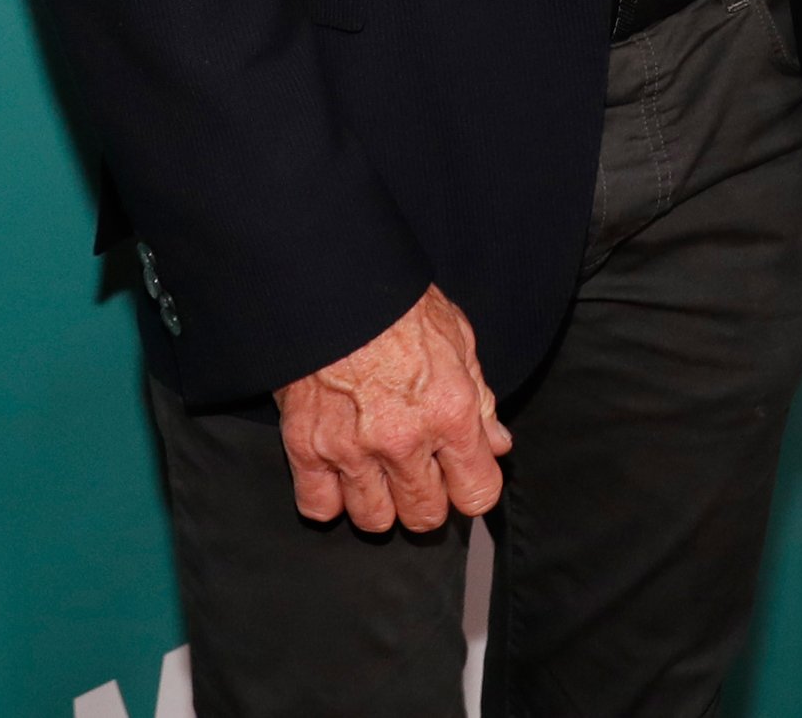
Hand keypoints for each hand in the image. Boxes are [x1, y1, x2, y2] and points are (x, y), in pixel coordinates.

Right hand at [276, 287, 511, 531]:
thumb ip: (479, 398)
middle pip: (425, 516)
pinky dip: (329, 498)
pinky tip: (338, 475)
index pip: (477, 494)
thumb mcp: (456, 338)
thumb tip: (496, 443)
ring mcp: (351, 448)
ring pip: (375, 520)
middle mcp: (403, 439)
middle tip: (418, 473)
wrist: (330, 280)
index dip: (473, 488)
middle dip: (427, 499)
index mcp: (449, 412)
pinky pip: (319, 507)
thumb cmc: (395, 303)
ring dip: (380, 503)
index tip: (462, 477)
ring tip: (378, 474)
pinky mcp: (306, 446)